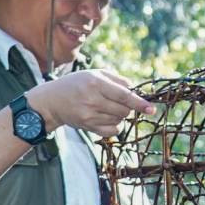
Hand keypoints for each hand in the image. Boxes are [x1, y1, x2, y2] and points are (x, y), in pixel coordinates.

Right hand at [27, 69, 154, 138]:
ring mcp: (89, 115)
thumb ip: (117, 79)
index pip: (124, 95)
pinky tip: (107, 118)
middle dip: (128, 107)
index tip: (152, 109)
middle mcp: (92, 99)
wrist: (52, 101)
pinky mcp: (87, 126)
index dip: (140, 103)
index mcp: (96, 83)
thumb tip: (135, 89)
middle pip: (124, 110)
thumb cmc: (77, 84)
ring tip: (107, 107)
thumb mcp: (95, 74)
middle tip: (119, 101)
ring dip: (120, 115)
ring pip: (119, 120)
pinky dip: (115, 126)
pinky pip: (112, 131)